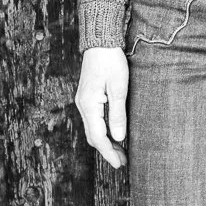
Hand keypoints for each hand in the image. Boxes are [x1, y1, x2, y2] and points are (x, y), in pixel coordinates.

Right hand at [75, 46, 129, 168]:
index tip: (119, 165)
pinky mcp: (88, 96)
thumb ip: (118, 114)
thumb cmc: (111, 61)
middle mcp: (83, 105)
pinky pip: (93, 120)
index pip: (98, 137)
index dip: (109, 153)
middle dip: (107, 151)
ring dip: (105, 142)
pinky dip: (102, 131)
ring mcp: (83, 101)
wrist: (100, 41)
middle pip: (93, 136)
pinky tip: (113, 133)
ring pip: (92, 129)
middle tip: (122, 162)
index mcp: (89, 105)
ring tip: (120, 151)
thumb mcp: (119, 87)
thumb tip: (119, 138)